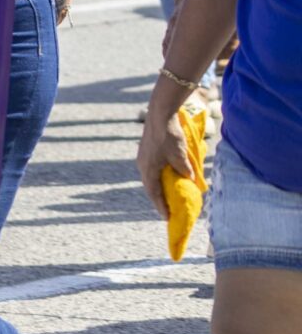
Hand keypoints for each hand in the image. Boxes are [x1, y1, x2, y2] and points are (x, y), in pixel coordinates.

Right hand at [137, 94, 195, 218]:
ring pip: (149, 179)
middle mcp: (143, 166)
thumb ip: (185, 169)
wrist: (160, 115)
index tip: (167, 218)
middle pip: (150, 188)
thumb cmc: (170, 136)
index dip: (161, 207)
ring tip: (166, 196)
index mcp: (149, 169)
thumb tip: (191, 180)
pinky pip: (150, 170)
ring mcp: (142, 158)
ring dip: (157, 188)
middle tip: (167, 210)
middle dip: (158, 200)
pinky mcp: (145, 152)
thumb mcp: (181, 155)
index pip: (154, 194)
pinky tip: (165, 178)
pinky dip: (157, 178)